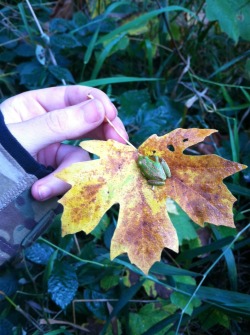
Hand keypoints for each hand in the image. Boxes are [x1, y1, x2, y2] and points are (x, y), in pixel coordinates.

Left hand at [0, 85, 127, 200]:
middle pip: (87, 124)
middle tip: (119, 145)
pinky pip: (70, 176)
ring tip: (44, 188)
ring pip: (80, 155)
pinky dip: (59, 185)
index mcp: (36, 106)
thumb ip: (59, 123)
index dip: (97, 103)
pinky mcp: (52, 175)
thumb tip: (100, 108)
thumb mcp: (20, 137)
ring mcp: (51, 152)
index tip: (112, 116)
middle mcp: (48, 127)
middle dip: (101, 136)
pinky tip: (39, 193)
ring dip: (69, 172)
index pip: (74, 96)